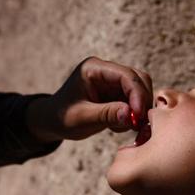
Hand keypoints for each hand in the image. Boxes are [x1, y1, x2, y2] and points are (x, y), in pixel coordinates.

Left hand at [25, 57, 152, 141]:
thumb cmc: (63, 117)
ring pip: (140, 91)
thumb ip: (107, 114)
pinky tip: (115, 126)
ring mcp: (112, 81)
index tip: (139, 115)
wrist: (53, 122)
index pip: (126, 75)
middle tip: (139, 125)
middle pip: (138, 79)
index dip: (137, 94)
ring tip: (122, 127)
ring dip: (137, 110)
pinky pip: (134, 102)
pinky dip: (132, 115)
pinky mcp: (116, 93)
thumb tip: (132, 114)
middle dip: (141, 101)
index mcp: (93, 68)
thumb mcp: (83, 118)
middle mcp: (105, 70)